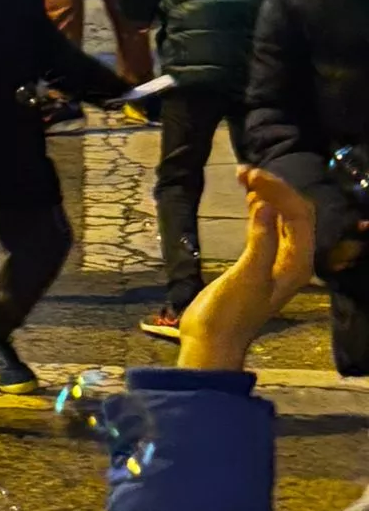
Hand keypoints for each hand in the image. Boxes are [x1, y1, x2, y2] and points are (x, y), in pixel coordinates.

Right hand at [177, 167, 315, 370]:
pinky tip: (248, 199)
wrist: (211, 338)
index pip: (299, 215)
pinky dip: (260, 209)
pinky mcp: (259, 262)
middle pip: (294, 213)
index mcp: (296, 264)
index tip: (250, 176)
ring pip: (282, 218)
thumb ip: (260, 241)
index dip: (278, 190)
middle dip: (274, 189)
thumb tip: (265, 205)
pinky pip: (269, 227)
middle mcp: (292, 261)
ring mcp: (276, 261)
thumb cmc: (230, 311)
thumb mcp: (248, 276)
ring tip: (243, 178)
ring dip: (267, 195)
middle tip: (244, 172)